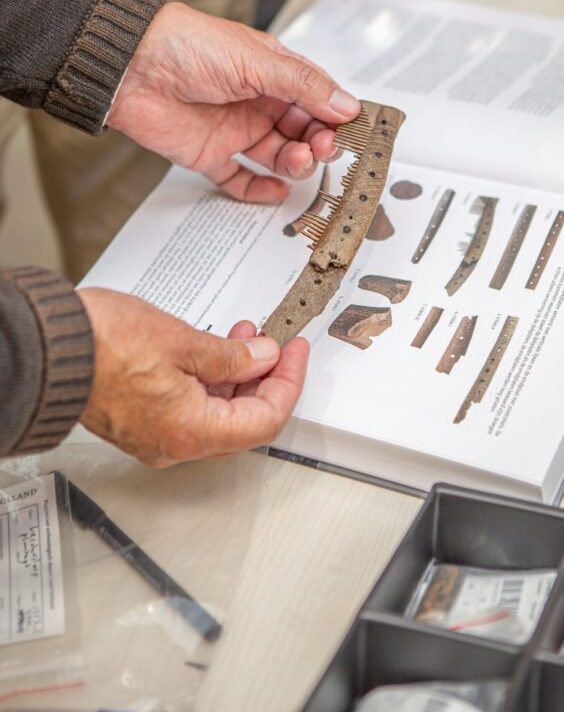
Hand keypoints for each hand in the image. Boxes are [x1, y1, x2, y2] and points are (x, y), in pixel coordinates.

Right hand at [78, 288, 307, 465]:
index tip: (295, 353)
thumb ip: (232, 357)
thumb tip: (262, 359)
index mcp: (192, 431)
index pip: (266, 419)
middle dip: (264, 379)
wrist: (49, 348)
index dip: (288, 382)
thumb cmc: (103, 345)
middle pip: (243, 421)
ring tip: (243, 338)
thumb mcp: (185, 341)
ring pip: (217, 415)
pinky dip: (209, 382)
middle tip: (274, 344)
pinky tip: (212, 352)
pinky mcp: (141, 422)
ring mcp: (156, 436)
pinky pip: (190, 409)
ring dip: (237, 377)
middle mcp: (175, 444)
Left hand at [107, 1, 359, 202]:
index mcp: (273, 72)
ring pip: (279, 156)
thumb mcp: (257, 60)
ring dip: (296, 163)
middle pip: (303, 131)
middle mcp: (258, 102)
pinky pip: (241, 180)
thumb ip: (303, 86)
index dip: (336, 116)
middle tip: (323, 147)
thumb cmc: (187, 46)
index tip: (353, 132)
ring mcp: (235, 129)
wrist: (130, 66)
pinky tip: (276, 191)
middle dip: (319, 142)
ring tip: (298, 159)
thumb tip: (346, 105)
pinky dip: (259, 190)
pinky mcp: (211, 154)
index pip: (317, 99)